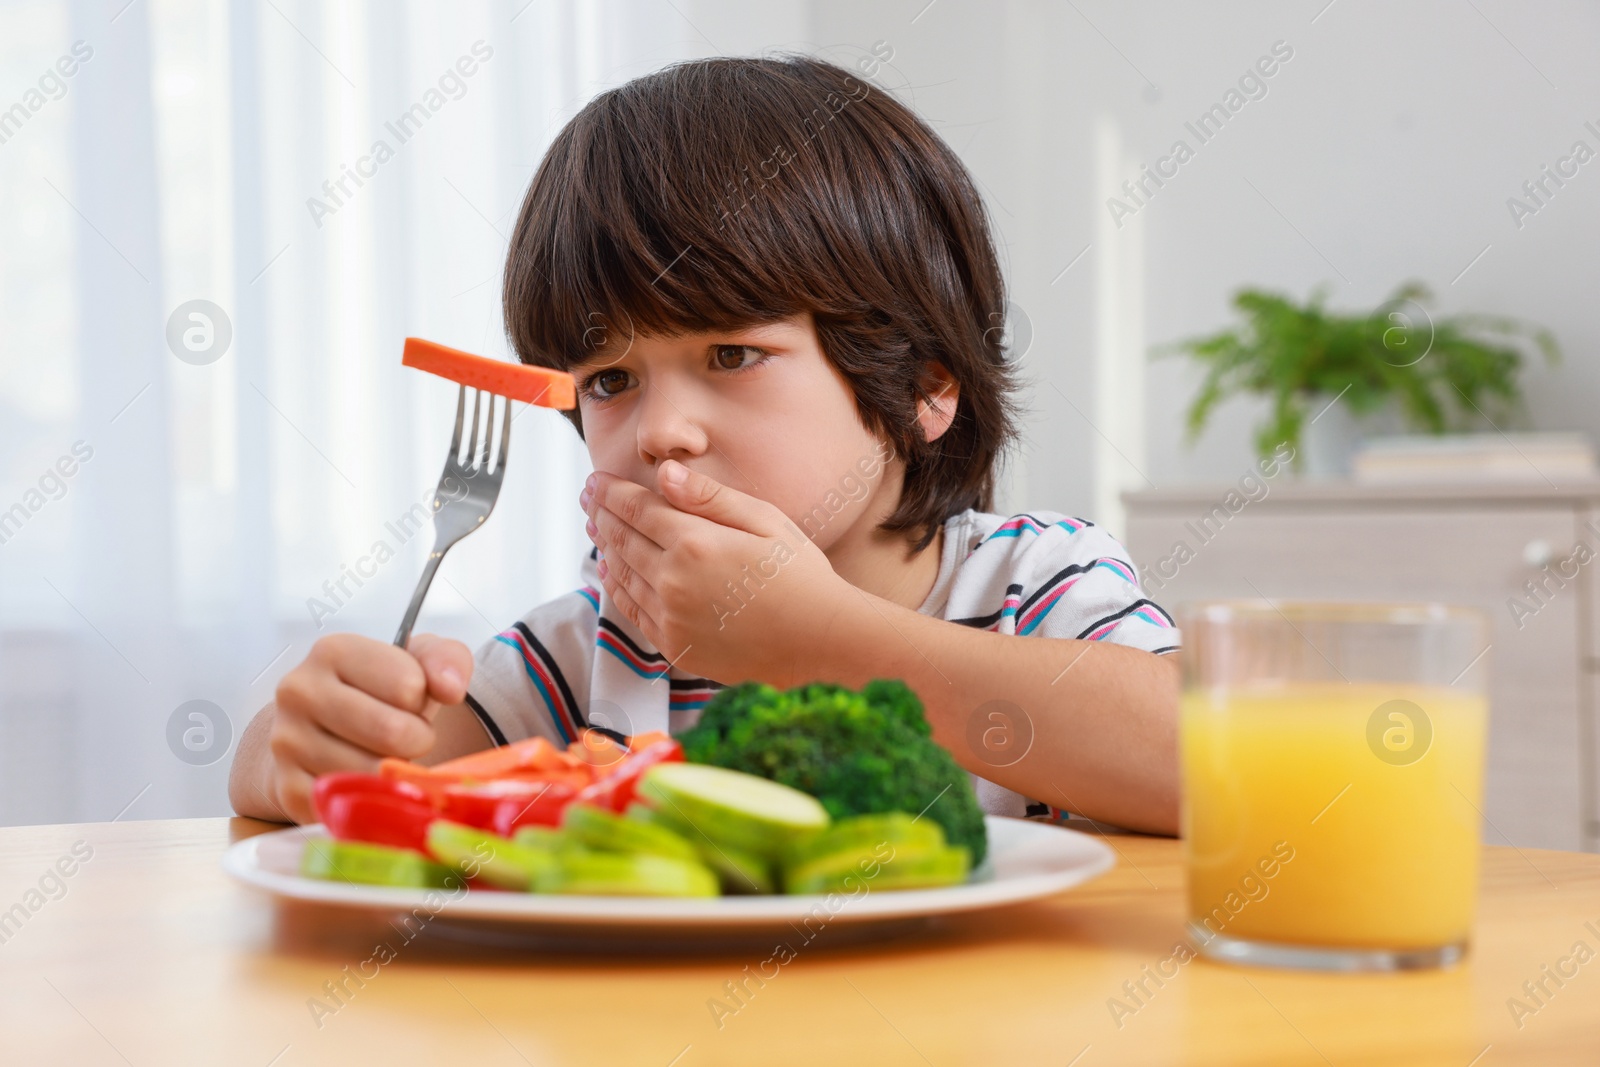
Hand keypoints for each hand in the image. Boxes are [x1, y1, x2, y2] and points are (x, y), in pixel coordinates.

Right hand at [266, 632, 470, 822]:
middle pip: (393, 732)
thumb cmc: (373, 694)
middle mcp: (300, 692)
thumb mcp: (416, 663)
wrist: (315, 732)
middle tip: (404, 736)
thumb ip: (446, 660)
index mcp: (333, 651)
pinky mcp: (288, 789)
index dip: (420, 700)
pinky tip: (362, 780)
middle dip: (416, 739)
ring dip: (392, 771)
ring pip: (373, 772)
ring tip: (380, 754)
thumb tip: (451, 689)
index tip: (406, 700)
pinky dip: (369, 798)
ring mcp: (287, 742)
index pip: (409, 685)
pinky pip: (351, 804)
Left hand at [581, 459, 853, 687]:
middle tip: (587, 499)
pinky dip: (617, 588)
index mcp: (695, 543)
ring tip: (595, 528)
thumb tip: (665, 473)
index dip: (612, 493)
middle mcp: (673, 580)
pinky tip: (611, 572)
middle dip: (602, 515)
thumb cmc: (802, 575)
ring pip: (623, 574)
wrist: (820, 643)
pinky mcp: (675, 645)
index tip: (594, 481)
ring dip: (605, 548)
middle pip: (623, 539)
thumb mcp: (764, 521)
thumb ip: (710, 497)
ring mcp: (671, 617)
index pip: (638, 510)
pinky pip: (633, 611)